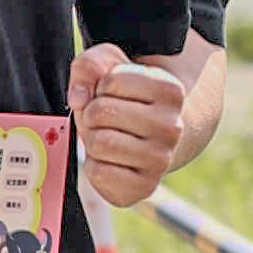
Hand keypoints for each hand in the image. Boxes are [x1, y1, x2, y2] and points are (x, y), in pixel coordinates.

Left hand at [68, 44, 186, 208]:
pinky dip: (94, 165)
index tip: (114, 94)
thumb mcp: (110, 68)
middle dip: (92, 113)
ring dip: (92, 139)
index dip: (101, 86)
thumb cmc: (125, 100)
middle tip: (106, 119)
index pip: (111, 80)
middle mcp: (173, 126)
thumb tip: (79, 96)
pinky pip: (98, 173)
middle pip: (101, 112)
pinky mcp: (145, 187)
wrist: (150, 138)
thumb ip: (90, 65)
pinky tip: (110, 159)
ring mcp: (162, 159)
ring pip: (99, 143)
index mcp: (171, 90)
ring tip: (108, 137)